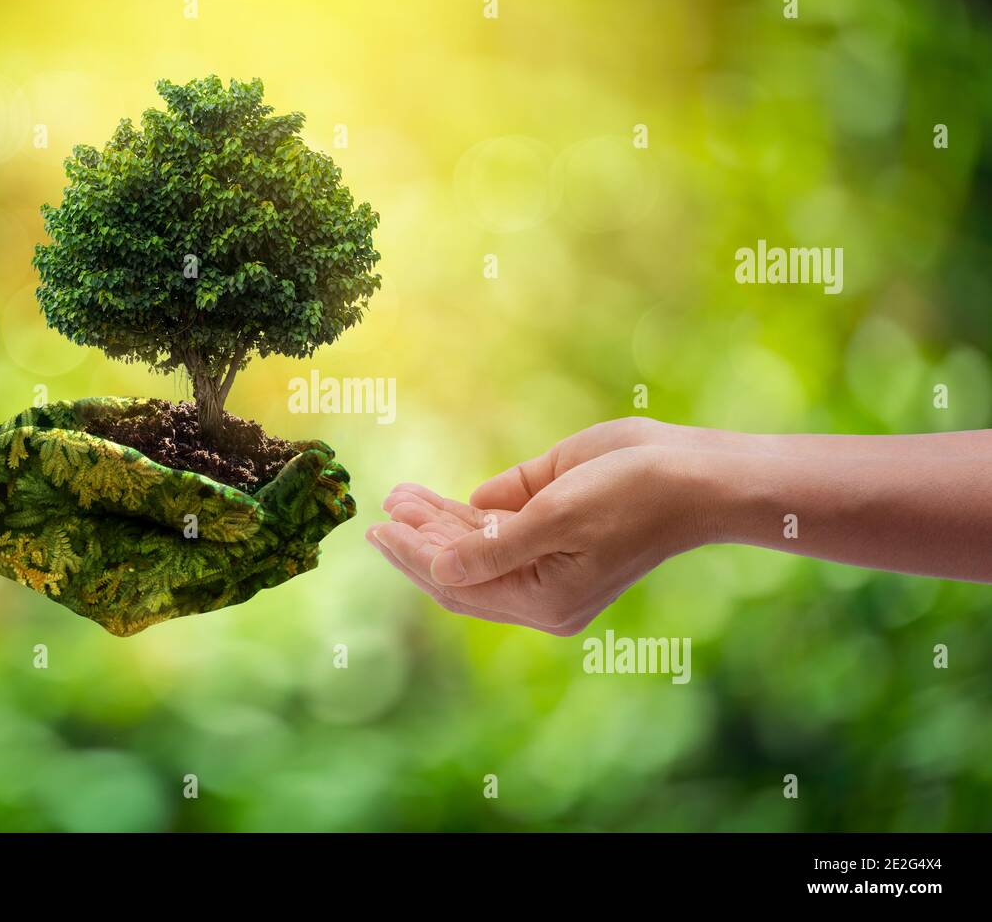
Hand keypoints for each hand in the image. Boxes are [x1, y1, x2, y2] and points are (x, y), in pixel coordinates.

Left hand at [368, 445, 706, 634]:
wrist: (694, 472)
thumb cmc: (631, 497)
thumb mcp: (555, 519)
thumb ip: (493, 547)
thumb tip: (438, 567)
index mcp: (542, 599)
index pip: (458, 583)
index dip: (413, 557)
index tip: (378, 530)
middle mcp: (539, 583)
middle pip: (460, 569)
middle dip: (417, 540)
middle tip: (380, 512)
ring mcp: (545, 551)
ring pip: (474, 545)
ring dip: (435, 521)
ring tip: (398, 497)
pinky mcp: (553, 519)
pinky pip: (496, 523)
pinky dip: (464, 511)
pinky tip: (436, 500)